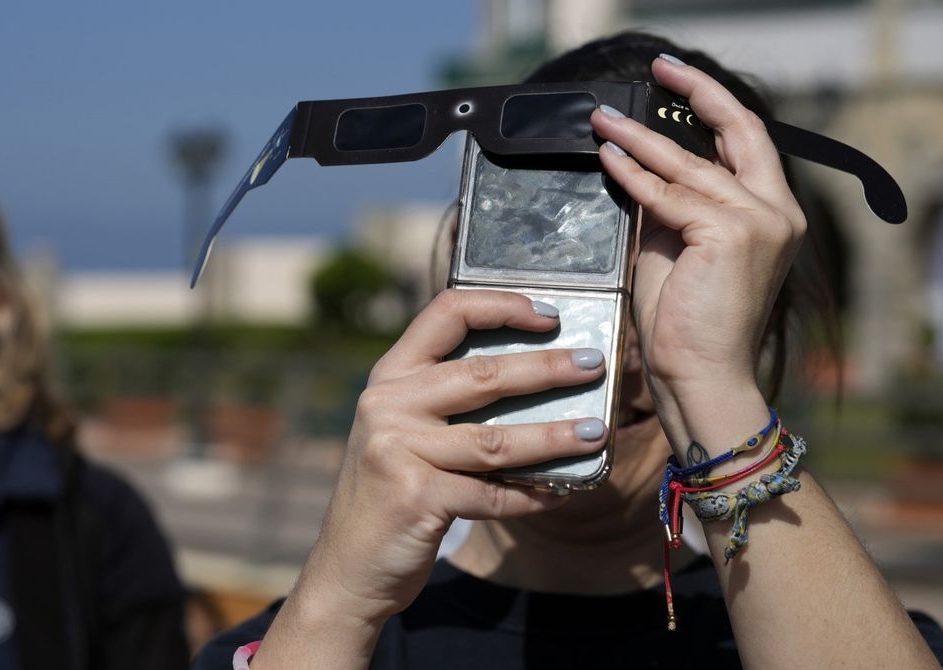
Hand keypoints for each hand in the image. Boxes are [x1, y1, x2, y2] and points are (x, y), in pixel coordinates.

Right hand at [286, 290, 607, 627]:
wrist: (347, 569)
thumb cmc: (390, 494)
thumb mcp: (402, 431)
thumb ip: (445, 401)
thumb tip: (536, 377)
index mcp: (390, 377)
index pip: (446, 313)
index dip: (501, 306)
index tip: (549, 315)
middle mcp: (387, 405)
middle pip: (481, 374)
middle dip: (546, 368)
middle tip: (593, 365)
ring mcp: (397, 450)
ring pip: (496, 439)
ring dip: (554, 437)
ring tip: (595, 433)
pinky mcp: (415, 497)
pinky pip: (492, 493)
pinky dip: (532, 495)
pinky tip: (561, 493)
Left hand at [590, 56, 804, 452]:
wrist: (699, 375)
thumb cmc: (685, 324)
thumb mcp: (677, 250)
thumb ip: (670, 209)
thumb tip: (639, 171)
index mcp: (774, 216)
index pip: (747, 145)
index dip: (715, 108)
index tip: (680, 84)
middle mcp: (778, 213)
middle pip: (738, 132)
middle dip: (697, 94)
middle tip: (661, 69)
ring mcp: (760, 222)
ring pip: (690, 165)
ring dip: (640, 139)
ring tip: (604, 121)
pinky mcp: (730, 234)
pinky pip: (669, 195)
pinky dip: (633, 175)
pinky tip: (609, 158)